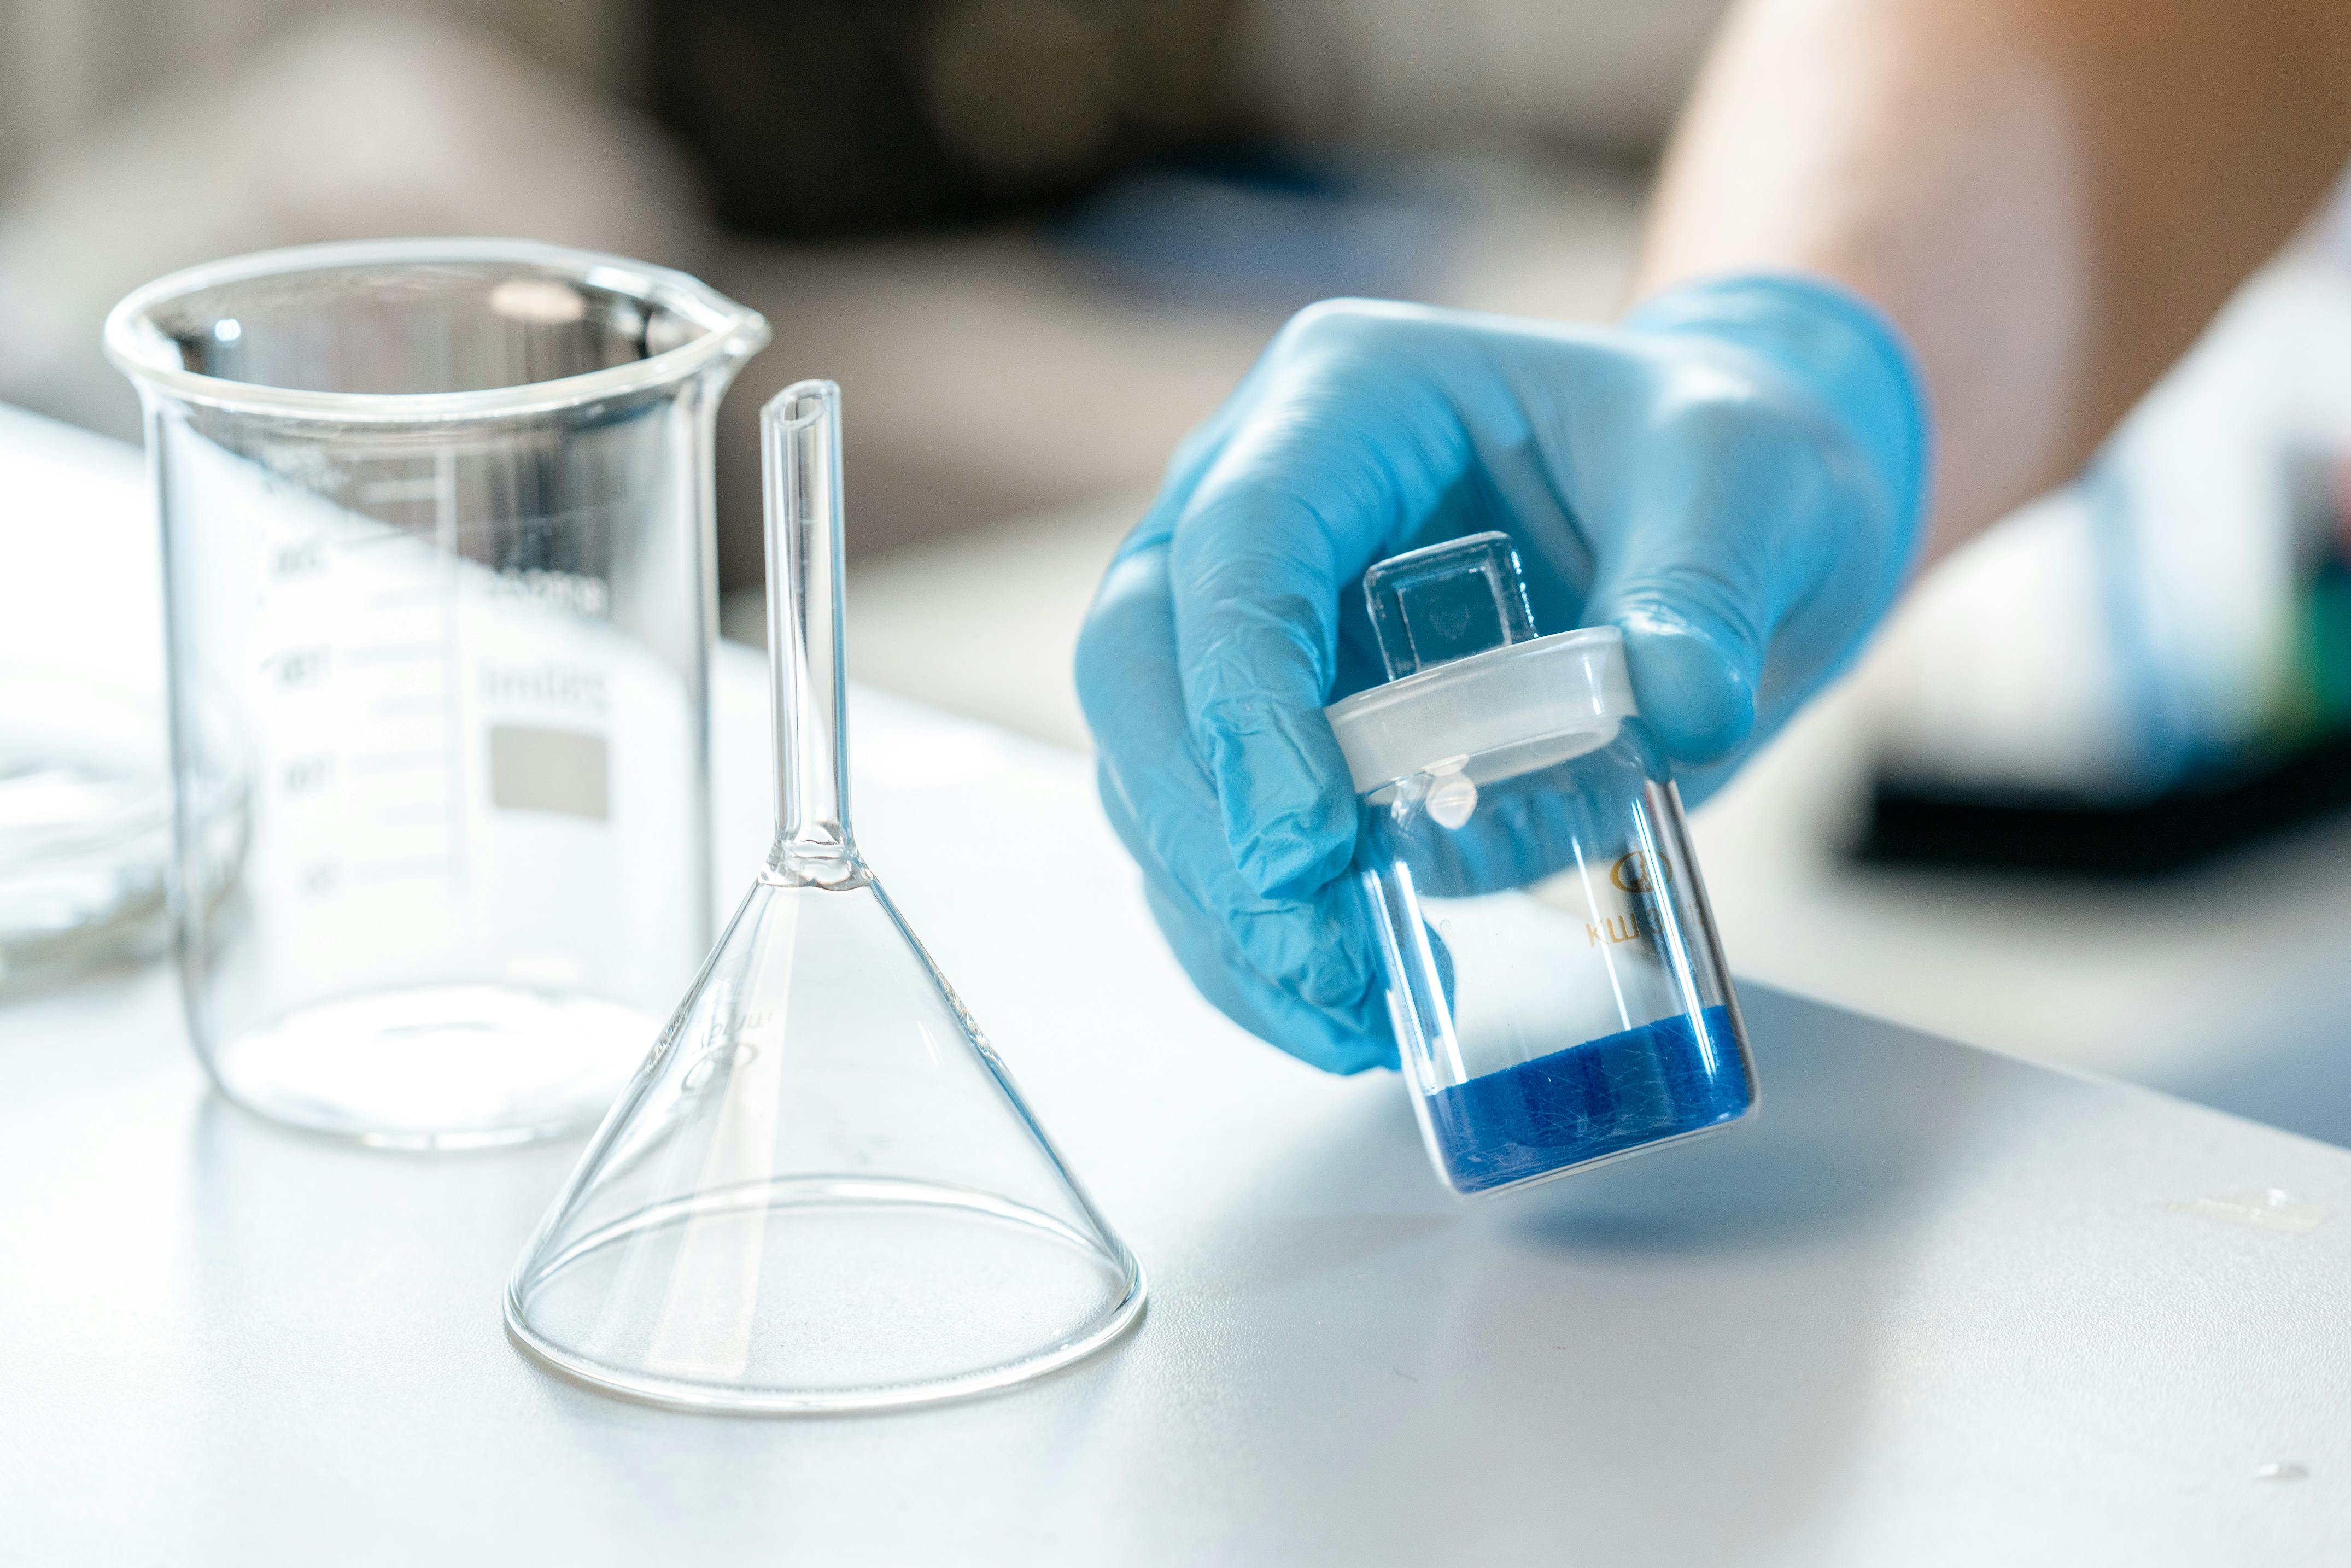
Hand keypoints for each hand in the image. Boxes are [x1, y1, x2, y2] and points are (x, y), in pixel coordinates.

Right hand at [1076, 275, 1928, 1071]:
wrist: (1725, 518)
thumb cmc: (1714, 459)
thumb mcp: (1752, 485)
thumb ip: (1708, 586)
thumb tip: (1682, 703)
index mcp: (1349, 403)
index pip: (1237, 546)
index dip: (1242, 699)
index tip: (1305, 848)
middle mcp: (1256, 503)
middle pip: (1134, 665)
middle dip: (1203, 827)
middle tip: (1318, 952)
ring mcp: (1255, 628)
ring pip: (1152, 775)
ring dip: (1228, 915)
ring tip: (1352, 1014)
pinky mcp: (1283, 738)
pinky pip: (1221, 850)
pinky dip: (1263, 948)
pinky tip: (1354, 1011)